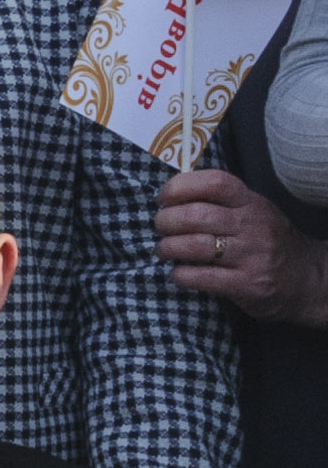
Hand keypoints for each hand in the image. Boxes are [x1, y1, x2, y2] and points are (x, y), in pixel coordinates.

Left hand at [158, 165, 327, 322]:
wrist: (308, 278)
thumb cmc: (267, 241)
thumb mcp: (253, 212)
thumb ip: (220, 202)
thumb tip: (171, 195)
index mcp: (251, 203)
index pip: (215, 183)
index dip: (181, 186)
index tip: (164, 198)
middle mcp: (253, 226)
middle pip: (196, 216)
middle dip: (166, 220)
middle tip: (160, 227)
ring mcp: (252, 256)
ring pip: (195, 246)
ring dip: (168, 248)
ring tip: (164, 250)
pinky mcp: (248, 284)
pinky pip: (202, 277)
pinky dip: (181, 275)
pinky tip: (179, 273)